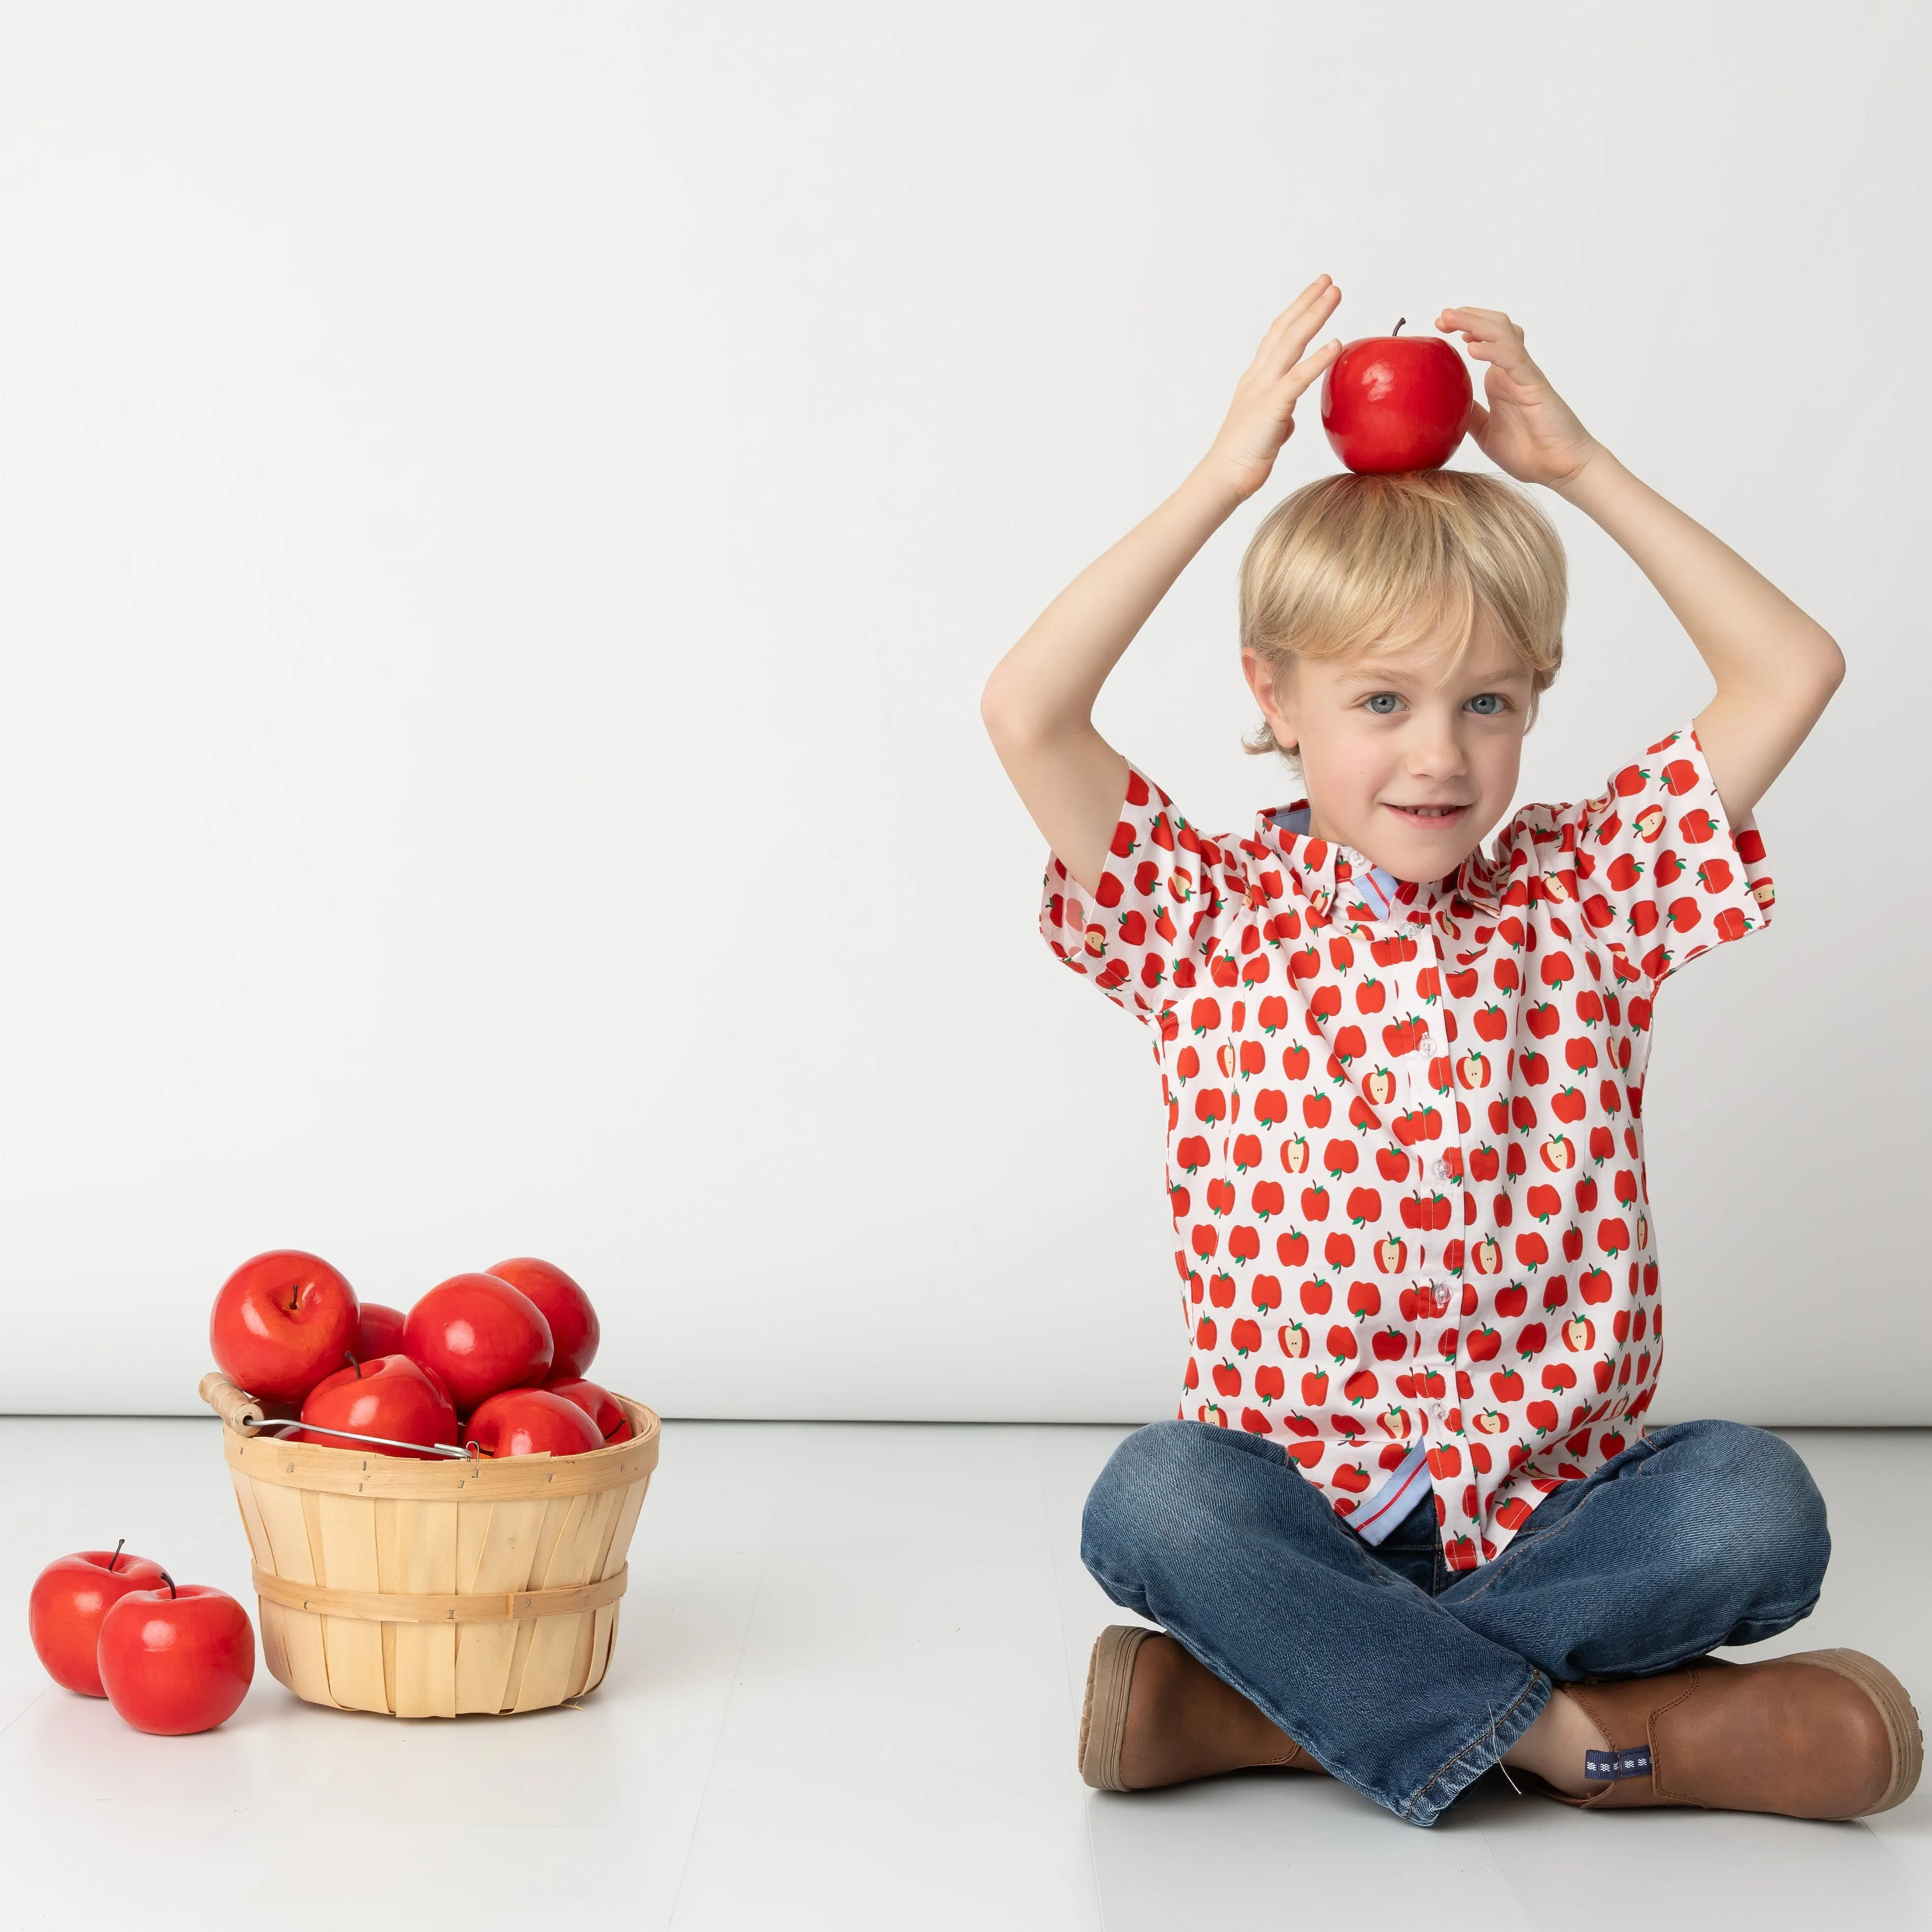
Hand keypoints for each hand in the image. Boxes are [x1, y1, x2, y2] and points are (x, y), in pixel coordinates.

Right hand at [1205, 276, 1345, 500]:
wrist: (1224, 477)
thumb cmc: (1243, 457)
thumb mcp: (1267, 430)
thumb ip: (1279, 416)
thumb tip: (1289, 418)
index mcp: (1256, 380)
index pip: (1277, 337)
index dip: (1296, 312)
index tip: (1315, 294)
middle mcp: (1258, 377)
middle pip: (1284, 330)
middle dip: (1307, 302)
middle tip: (1328, 281)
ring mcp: (1263, 389)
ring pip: (1291, 343)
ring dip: (1314, 316)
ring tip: (1334, 294)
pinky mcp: (1272, 407)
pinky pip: (1298, 378)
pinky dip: (1318, 359)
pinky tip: (1336, 343)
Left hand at [1434, 307, 1600, 489]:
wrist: (1559, 468)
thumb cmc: (1529, 451)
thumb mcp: (1484, 433)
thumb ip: (1469, 415)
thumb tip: (1444, 406)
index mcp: (1500, 379)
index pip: (1484, 338)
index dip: (1463, 326)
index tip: (1439, 327)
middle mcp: (1513, 370)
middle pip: (1493, 327)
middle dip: (1466, 316)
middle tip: (1441, 316)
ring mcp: (1524, 375)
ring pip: (1503, 333)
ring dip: (1475, 322)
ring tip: (1449, 318)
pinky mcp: (1534, 385)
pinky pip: (1513, 359)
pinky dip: (1493, 350)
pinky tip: (1473, 348)